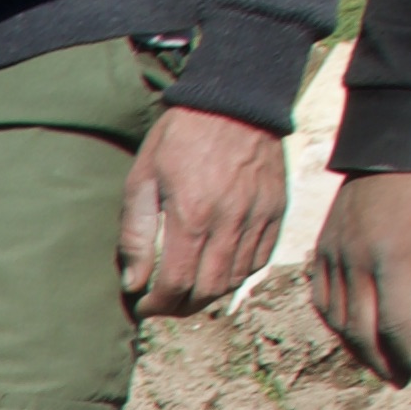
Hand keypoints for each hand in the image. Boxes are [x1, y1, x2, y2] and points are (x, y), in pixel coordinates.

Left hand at [119, 100, 289, 316]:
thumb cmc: (179, 138)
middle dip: (182, 306)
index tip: (144, 307)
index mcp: (193, 215)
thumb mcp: (142, 179)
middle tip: (163, 304)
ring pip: (236, 279)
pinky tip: (218, 269)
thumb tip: (133, 282)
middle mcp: (230, 222)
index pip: (177, 283)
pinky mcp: (277, 210)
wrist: (234, 101)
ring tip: (187, 289)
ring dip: (209, 293)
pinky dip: (237, 274)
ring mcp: (259, 217)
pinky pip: (260, 260)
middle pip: (209, 290)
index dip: (158, 305)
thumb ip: (135, 234)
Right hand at [305, 168, 410, 386]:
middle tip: (400, 380)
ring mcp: (333, 257)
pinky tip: (351, 333)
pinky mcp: (322, 250)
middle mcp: (355, 262)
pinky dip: (335, 323)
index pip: (395, 323)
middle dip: (382, 361)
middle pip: (362, 329)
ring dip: (357, 348)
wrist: (389, 144)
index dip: (409, 353)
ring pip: (338, 319)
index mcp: (391, 257)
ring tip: (378, 365)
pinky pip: (322, 298)